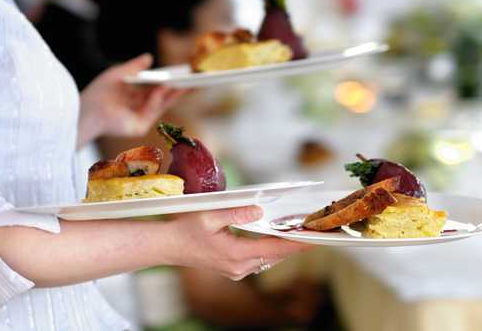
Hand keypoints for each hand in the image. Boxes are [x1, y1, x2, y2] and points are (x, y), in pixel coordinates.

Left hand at [77, 54, 185, 147]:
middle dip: (180, 89)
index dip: (170, 82)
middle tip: (196, 79)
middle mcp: (139, 108)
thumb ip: (134, 66)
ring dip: (175, 92)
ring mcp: (141, 118)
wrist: (86, 111)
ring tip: (186, 79)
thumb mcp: (119, 74)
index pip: (156, 89)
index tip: (184, 74)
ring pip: (162, 104)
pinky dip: (159, 97)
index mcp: (134, 97)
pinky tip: (166, 86)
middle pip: (164, 98)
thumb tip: (149, 57)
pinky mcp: (140, 126)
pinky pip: (153, 109)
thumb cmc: (98, 93)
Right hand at [164, 206, 313, 279]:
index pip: (275, 248)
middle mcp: (239, 267)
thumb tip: (259, 210)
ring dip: (283, 247)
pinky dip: (270, 250)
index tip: (314, 238)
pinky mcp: (233, 270)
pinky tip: (276, 239)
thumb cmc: (184, 229)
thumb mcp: (209, 216)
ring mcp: (236, 271)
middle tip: (313, 231)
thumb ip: (236, 212)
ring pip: (268, 259)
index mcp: (235, 253)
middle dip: (295, 244)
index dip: (297, 243)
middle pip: (276, 255)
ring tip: (299, 233)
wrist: (167, 247)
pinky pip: (259, 261)